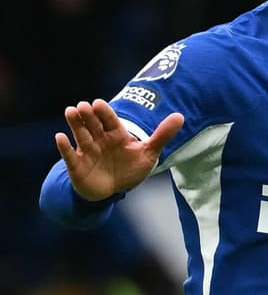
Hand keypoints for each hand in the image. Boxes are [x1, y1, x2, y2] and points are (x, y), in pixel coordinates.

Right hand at [55, 99, 183, 200]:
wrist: (114, 190)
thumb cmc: (131, 168)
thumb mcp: (149, 153)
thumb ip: (162, 135)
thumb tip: (180, 116)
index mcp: (117, 134)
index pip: (110, 120)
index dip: (104, 112)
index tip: (98, 103)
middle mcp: (100, 139)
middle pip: (93, 124)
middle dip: (88, 115)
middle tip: (83, 105)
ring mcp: (88, 151)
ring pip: (81, 135)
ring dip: (75, 124)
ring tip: (70, 111)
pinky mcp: (77, 165)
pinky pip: (70, 155)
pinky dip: (65, 147)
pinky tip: (60, 137)